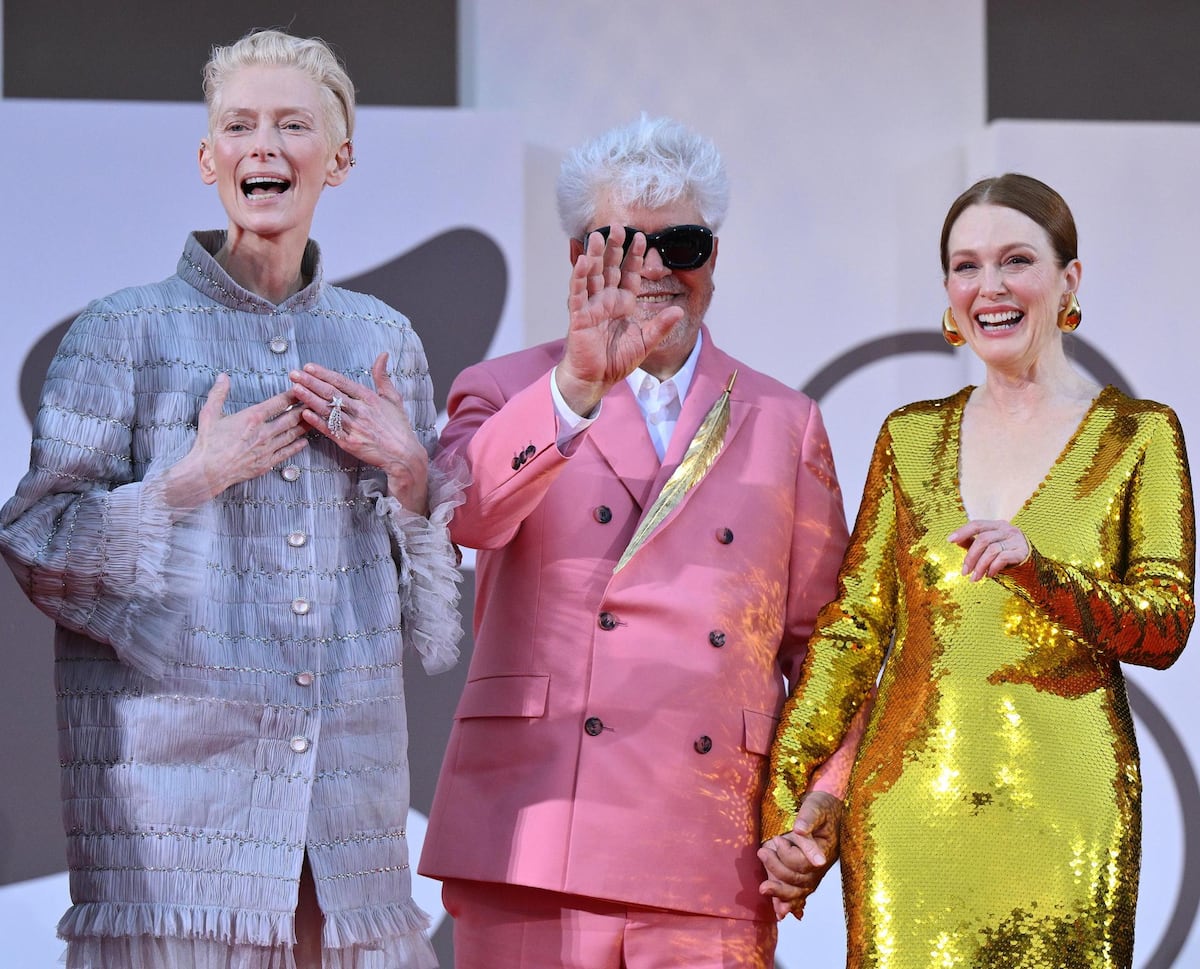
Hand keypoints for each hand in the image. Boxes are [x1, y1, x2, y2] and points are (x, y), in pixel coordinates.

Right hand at [163, 374, 308, 506]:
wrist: (208, 472)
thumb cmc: (208, 444)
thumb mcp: (209, 414)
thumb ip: (218, 394)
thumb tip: (223, 376)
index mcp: (252, 418)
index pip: (279, 402)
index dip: (293, 395)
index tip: (302, 388)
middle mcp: (263, 432)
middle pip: (291, 418)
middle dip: (305, 409)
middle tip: (316, 403)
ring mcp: (267, 449)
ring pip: (292, 434)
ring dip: (305, 426)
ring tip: (316, 419)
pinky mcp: (267, 463)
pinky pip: (287, 452)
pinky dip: (297, 446)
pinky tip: (305, 441)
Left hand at [289, 353, 429, 513]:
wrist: (404, 455)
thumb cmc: (398, 427)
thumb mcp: (393, 398)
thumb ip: (383, 376)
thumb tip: (383, 355)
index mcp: (370, 398)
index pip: (342, 382)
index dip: (324, 374)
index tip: (309, 366)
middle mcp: (361, 411)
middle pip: (331, 394)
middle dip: (310, 382)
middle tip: (294, 374)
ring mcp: (354, 428)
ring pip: (328, 410)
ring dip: (310, 399)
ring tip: (295, 389)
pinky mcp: (350, 443)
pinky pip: (330, 430)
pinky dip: (317, 422)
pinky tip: (306, 413)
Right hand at [556, 226, 684, 413]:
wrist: (597, 378)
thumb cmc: (617, 360)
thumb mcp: (645, 342)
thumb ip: (661, 325)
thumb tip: (679, 310)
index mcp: (623, 303)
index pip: (630, 273)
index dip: (635, 256)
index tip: (642, 237)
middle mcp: (607, 300)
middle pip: (610, 267)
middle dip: (613, 247)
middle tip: (617, 225)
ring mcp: (592, 306)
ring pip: (593, 275)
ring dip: (594, 255)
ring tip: (596, 235)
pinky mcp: (579, 316)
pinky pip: (579, 293)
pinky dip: (580, 277)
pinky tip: (583, 262)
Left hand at [758, 791, 841, 920]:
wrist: (827, 809)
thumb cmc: (821, 806)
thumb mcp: (815, 806)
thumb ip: (807, 819)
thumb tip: (799, 831)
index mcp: (825, 851)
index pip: (804, 863)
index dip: (788, 855)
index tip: (777, 839)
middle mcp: (820, 866)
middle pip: (799, 880)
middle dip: (777, 870)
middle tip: (762, 852)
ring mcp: (813, 873)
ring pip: (798, 891)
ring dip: (780, 893)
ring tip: (763, 888)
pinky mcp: (805, 874)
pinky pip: (798, 893)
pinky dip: (789, 904)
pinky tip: (780, 912)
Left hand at [948, 520, 1030, 580]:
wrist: (1032, 565)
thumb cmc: (1006, 554)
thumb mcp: (989, 546)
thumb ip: (973, 542)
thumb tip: (955, 540)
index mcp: (997, 525)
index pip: (977, 524)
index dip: (963, 531)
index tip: (950, 540)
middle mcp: (1007, 529)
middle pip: (983, 539)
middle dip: (970, 557)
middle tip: (964, 572)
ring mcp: (1016, 540)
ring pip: (992, 550)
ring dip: (980, 566)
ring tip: (974, 578)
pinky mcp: (1022, 552)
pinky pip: (1003, 558)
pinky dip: (992, 567)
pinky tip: (989, 575)